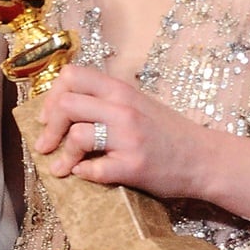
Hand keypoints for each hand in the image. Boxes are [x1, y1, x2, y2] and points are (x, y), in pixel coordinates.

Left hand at [32, 64, 207, 199]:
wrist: (204, 158)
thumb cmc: (167, 133)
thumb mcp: (137, 103)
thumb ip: (105, 100)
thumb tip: (61, 107)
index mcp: (121, 90)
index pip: (71, 76)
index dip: (51, 95)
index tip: (47, 115)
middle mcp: (123, 109)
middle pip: (66, 105)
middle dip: (49, 128)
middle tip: (45, 144)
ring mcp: (128, 138)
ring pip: (76, 136)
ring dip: (63, 156)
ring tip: (61, 168)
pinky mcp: (133, 167)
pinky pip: (93, 169)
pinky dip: (82, 173)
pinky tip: (85, 174)